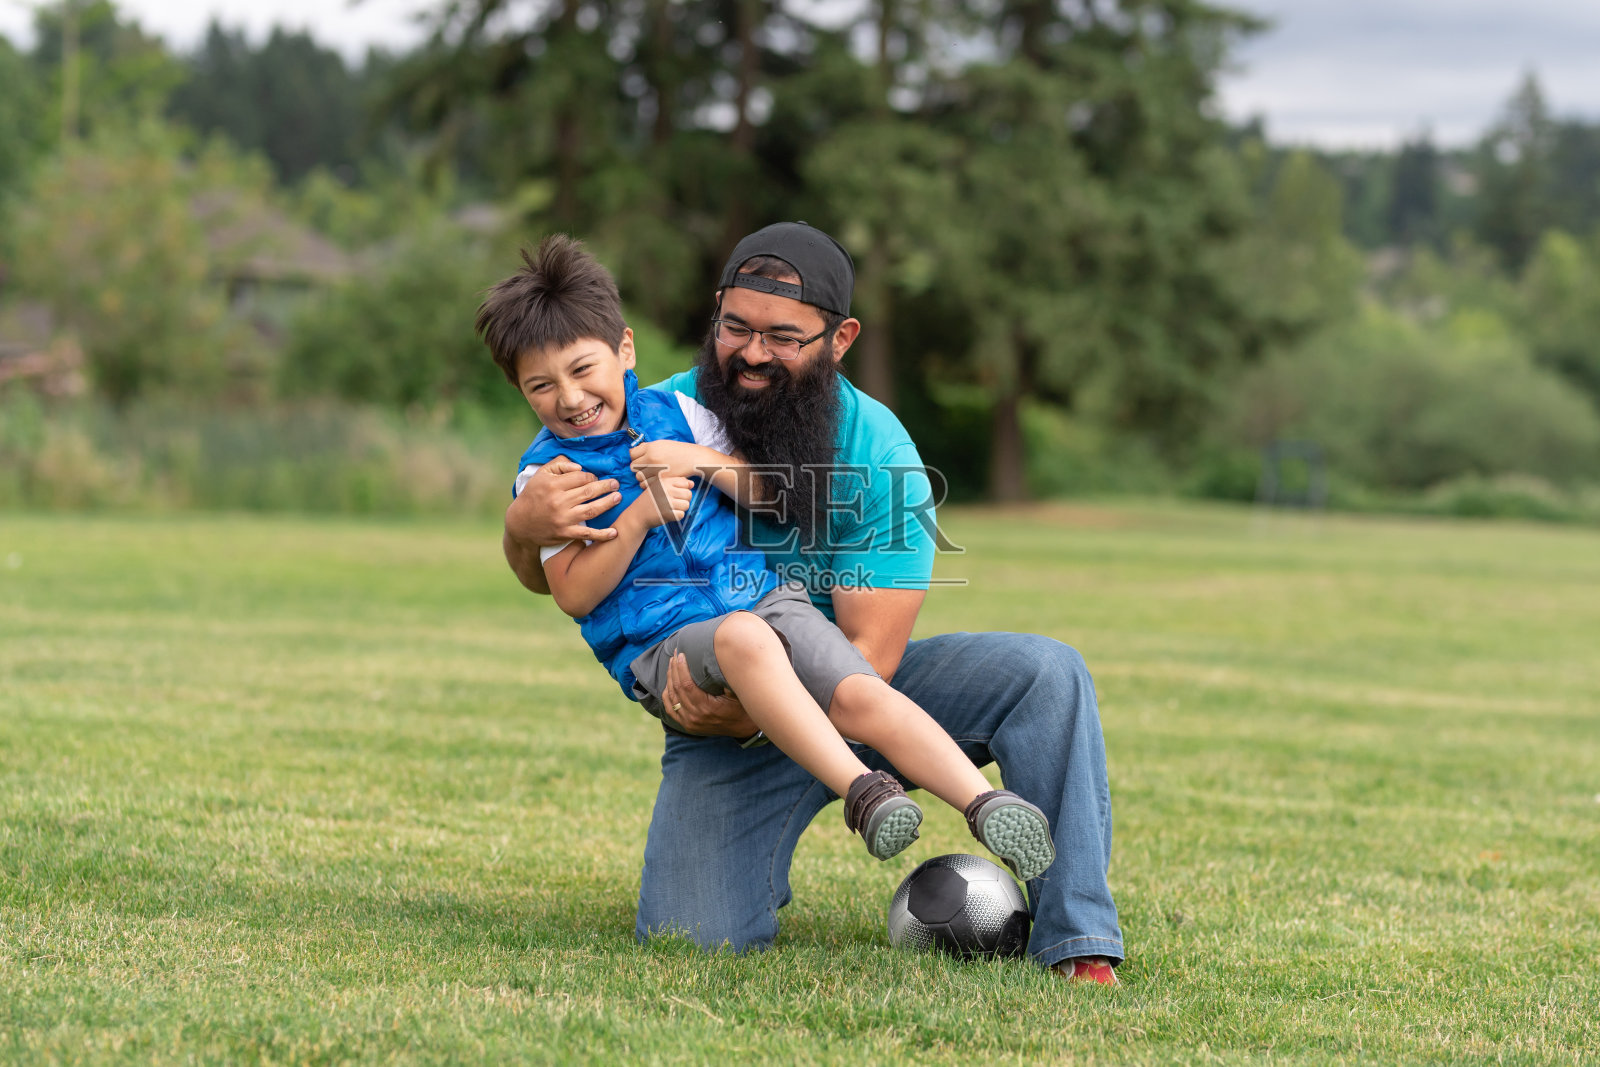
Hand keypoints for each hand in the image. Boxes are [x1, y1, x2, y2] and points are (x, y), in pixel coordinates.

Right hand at [508, 455, 622, 544]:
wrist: (520, 523)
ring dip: (608, 503)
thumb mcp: (542, 474)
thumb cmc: (534, 495)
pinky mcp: (565, 533)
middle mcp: (558, 501)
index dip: (592, 476)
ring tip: (618, 498)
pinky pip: (587, 533)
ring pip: (591, 510)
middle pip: (588, 491)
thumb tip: (580, 467)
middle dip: (606, 486)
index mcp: (553, 485)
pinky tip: (615, 533)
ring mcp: (562, 519)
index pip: (580, 477)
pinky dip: (602, 534)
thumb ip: (560, 464)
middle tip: (616, 484)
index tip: (595, 478)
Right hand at [628, 475, 693, 528]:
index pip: (685, 483)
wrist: (637, 514)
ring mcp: (666, 502)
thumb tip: (692, 484)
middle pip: (688, 494)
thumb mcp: (660, 487)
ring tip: (671, 509)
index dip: (683, 489)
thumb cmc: (650, 500)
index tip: (675, 494)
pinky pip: (681, 515)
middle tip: (674, 503)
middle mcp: (666, 490)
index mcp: (664, 481)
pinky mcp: (666, 513)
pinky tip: (669, 514)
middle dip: (684, 500)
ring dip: (681, 509)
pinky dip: (676, 516)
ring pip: (686, 505)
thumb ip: (676, 483)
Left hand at [629, 440, 721, 484]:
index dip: (635, 457)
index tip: (640, 459)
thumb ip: (647, 447)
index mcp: (651, 447)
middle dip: (638, 468)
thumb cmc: (678, 451)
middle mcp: (652, 458)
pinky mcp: (661, 480)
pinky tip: (654, 481)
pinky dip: (647, 484)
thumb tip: (633, 452)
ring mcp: (656, 469)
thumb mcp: (662, 444)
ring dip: (642, 477)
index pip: (632, 454)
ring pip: (638, 477)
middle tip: (646, 468)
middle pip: (633, 466)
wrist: (694, 459)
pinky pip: (645, 484)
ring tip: (650, 475)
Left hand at [662, 652, 757, 737]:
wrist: (743, 728)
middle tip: (674, 654)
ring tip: (671, 665)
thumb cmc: (741, 706)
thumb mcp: (737, 692)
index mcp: (706, 707)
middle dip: (674, 669)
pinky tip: (669, 684)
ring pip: (672, 698)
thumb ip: (726, 679)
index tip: (680, 654)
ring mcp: (689, 722)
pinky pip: (671, 709)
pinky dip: (668, 695)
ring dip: (669, 679)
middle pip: (677, 689)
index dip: (681, 668)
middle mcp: (695, 716)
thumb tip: (717, 658)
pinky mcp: (687, 725)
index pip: (687, 684)